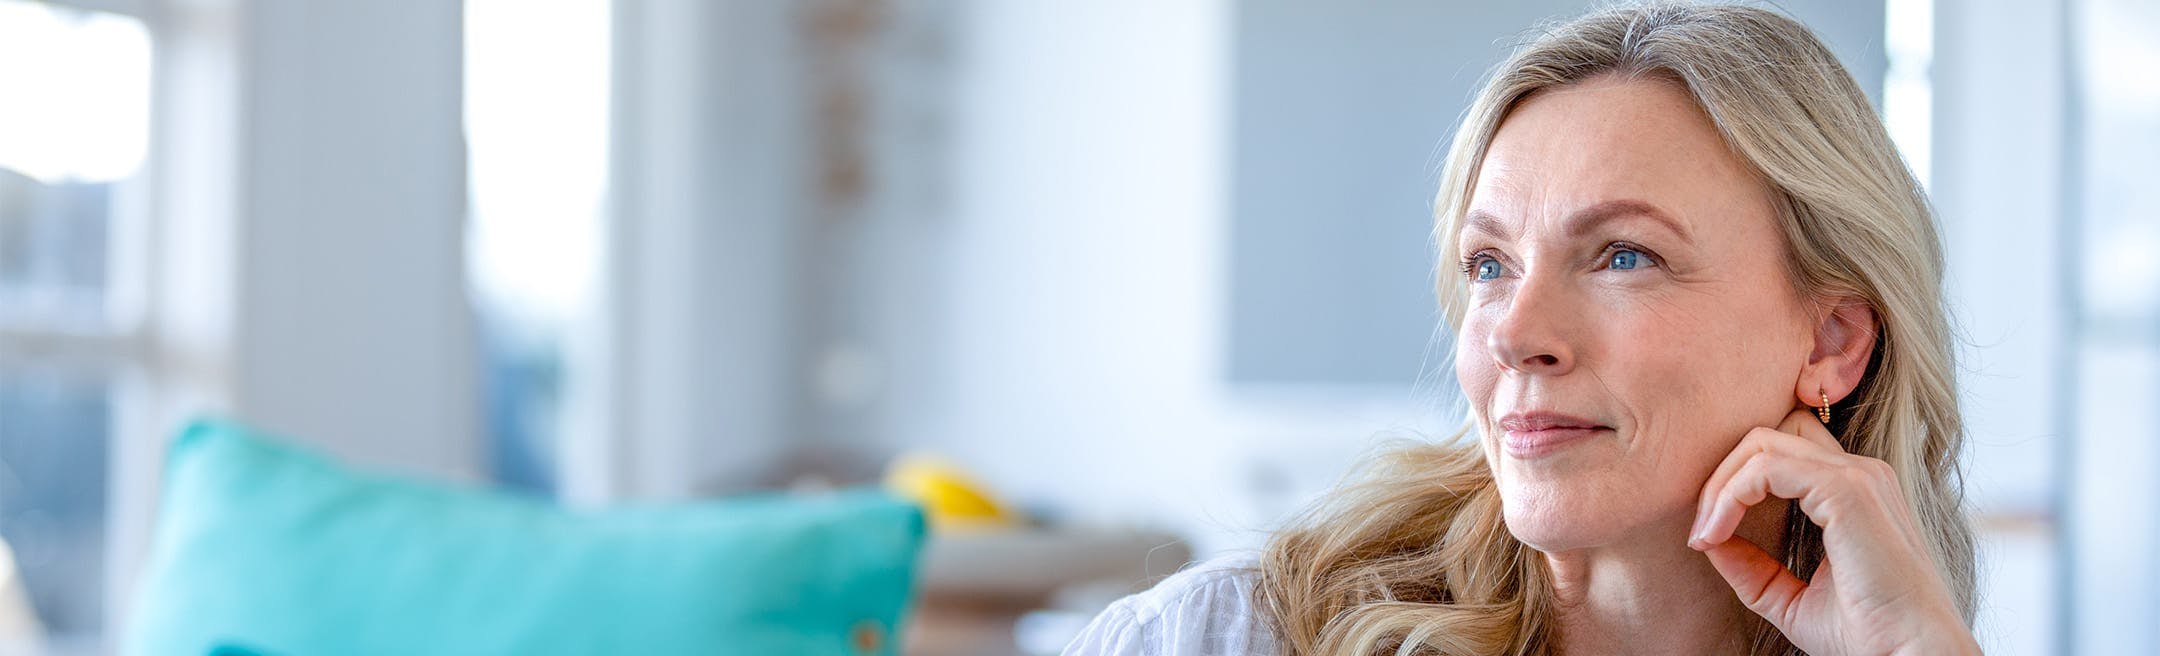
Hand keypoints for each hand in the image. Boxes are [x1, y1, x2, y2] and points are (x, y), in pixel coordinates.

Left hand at [1688, 409, 1977, 655]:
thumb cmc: (1864, 635)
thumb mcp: (1789, 597)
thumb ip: (1750, 566)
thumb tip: (1707, 539)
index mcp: (1851, 491)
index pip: (1779, 451)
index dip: (1734, 482)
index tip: (1708, 535)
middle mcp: (1858, 474)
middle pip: (1765, 438)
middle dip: (1720, 476)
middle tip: (1701, 530)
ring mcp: (1856, 476)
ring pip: (1761, 444)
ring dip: (1720, 486)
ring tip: (1705, 535)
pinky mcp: (1847, 490)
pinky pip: (1765, 468)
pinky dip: (1730, 496)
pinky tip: (1716, 535)